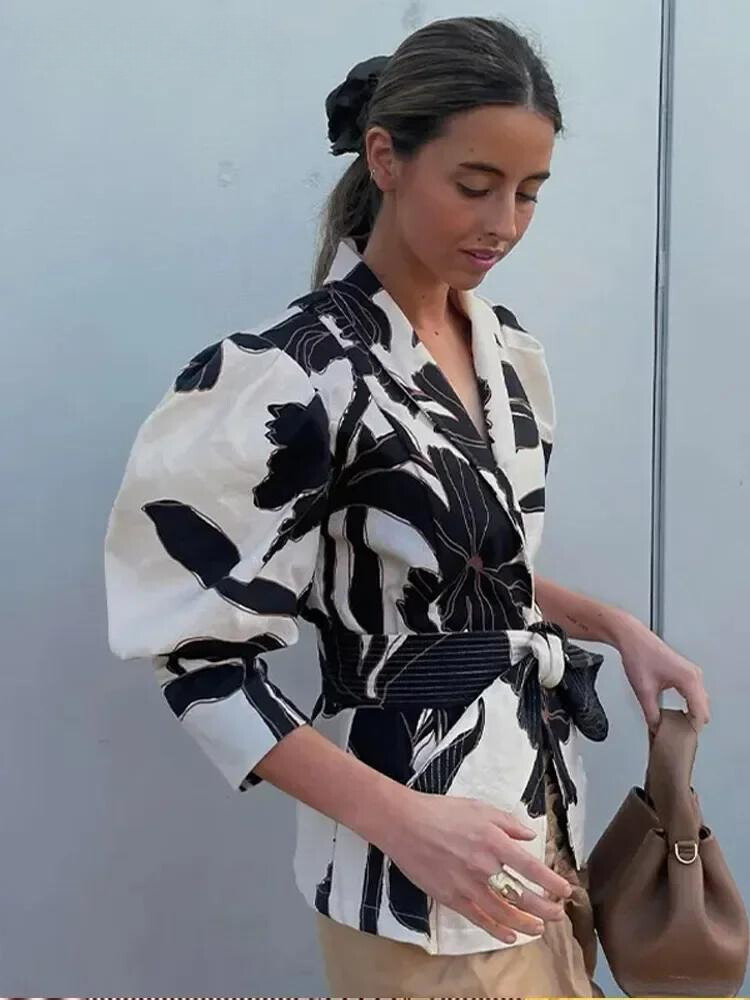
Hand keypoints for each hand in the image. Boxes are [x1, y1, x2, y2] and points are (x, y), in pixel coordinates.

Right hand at [376, 788, 571, 943]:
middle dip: (545, 908)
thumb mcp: (479, 807)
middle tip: (557, 914)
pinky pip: (480, 919)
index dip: (552, 882)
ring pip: (505, 913)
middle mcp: (485, 867)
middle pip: (523, 896)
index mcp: (494, 841)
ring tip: (539, 928)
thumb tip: (530, 835)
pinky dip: (497, 930)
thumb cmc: (441, 811)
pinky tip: (510, 935)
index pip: (532, 868)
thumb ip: (507, 821)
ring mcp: (468, 886)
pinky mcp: (451, 898)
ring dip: (526, 924)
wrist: (404, 824)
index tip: (565, 890)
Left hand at [617, 620, 710, 732]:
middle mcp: (695, 675)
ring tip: (675, 726)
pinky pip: (694, 694)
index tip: (682, 740)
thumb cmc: (639, 656)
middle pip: (703, 709)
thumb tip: (656, 729)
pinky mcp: (686, 672)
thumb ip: (652, 714)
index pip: (700, 713)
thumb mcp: (644, 691)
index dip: (691, 730)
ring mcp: (692, 673)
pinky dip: (689, 705)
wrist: (632, 638)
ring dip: (691, 714)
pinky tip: (676, 713)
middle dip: (692, 723)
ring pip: (700, 702)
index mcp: (689, 680)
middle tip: (676, 735)